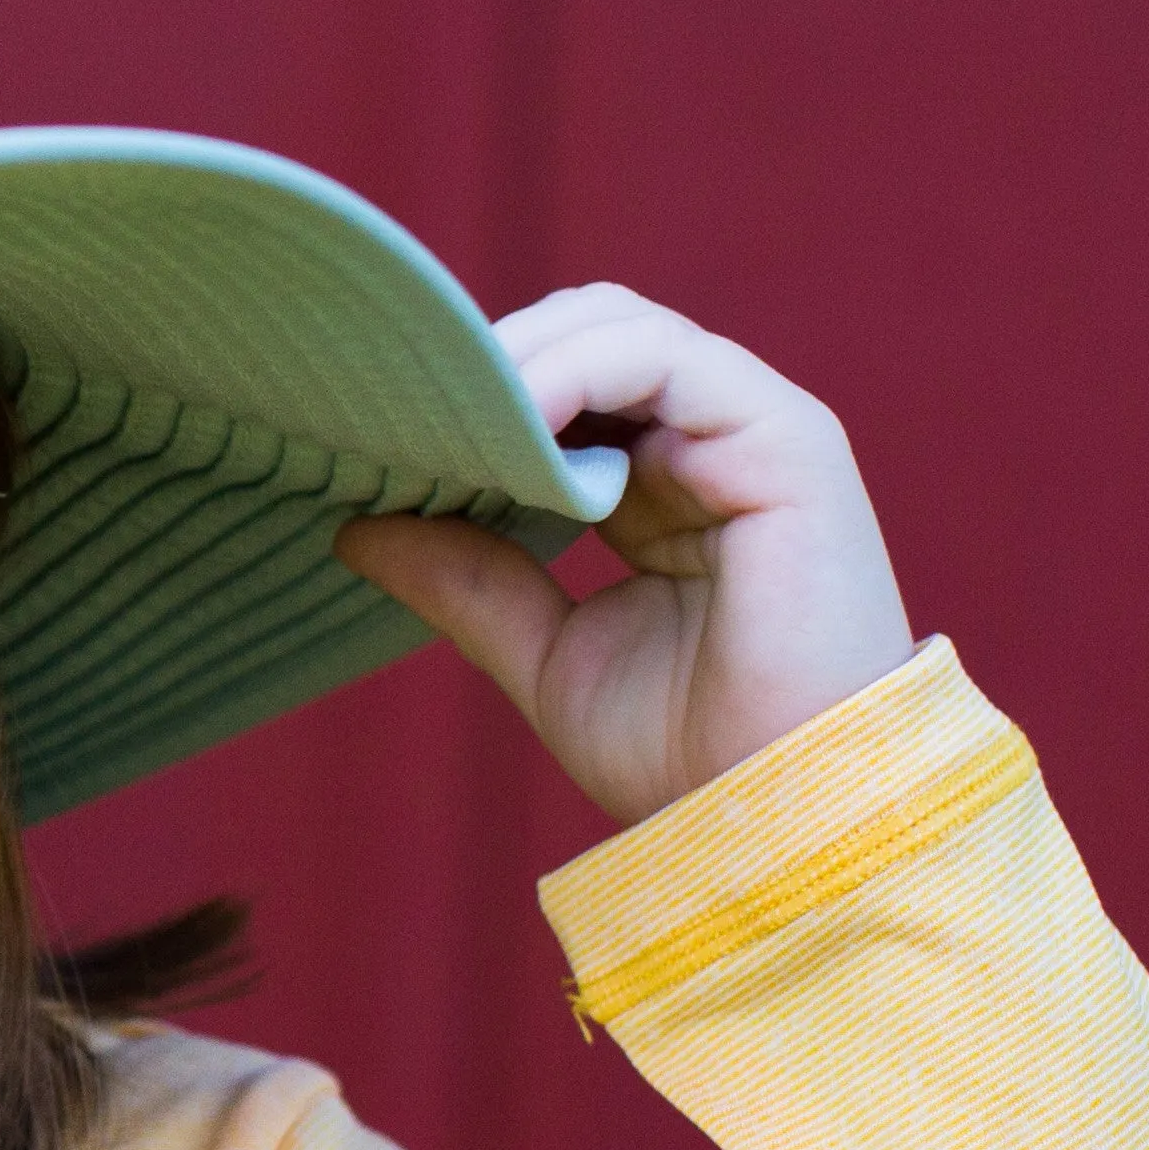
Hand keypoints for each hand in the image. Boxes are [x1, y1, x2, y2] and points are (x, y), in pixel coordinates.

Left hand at [335, 285, 916, 829]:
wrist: (784, 822)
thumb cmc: (688, 756)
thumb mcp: (545, 654)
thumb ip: (467, 580)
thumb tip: (359, 524)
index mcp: (661, 486)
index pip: (563, 382)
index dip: (477, 389)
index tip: (384, 427)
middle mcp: (710, 445)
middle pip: (584, 332)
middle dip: (487, 359)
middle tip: (398, 409)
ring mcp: (754, 433)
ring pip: (618, 326)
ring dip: (518, 358)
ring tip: (443, 413)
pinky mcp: (788, 440)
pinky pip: (666, 358)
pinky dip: (574, 371)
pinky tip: (509, 420)